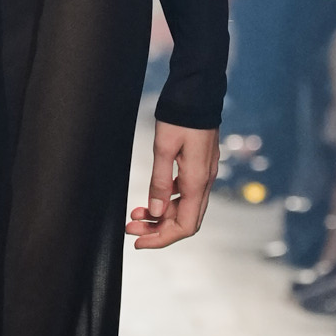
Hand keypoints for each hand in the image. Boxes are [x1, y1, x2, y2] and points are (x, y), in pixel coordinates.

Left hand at [127, 123, 218, 248]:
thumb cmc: (181, 117)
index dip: (162, 239)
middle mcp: (204, 182)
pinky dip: (167, 201)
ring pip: (184, 208)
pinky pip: (185, 194)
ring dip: (160, 216)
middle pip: (184, 221)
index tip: (139, 241)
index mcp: (197, 181)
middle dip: (157, 230)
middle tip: (131, 229)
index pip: (185, 226)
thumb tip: (156, 211)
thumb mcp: (163, 149)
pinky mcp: (199, 167)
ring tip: (136, 215)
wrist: (197, 93)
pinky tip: (152, 199)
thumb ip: (159, 182)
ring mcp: (204, 175)